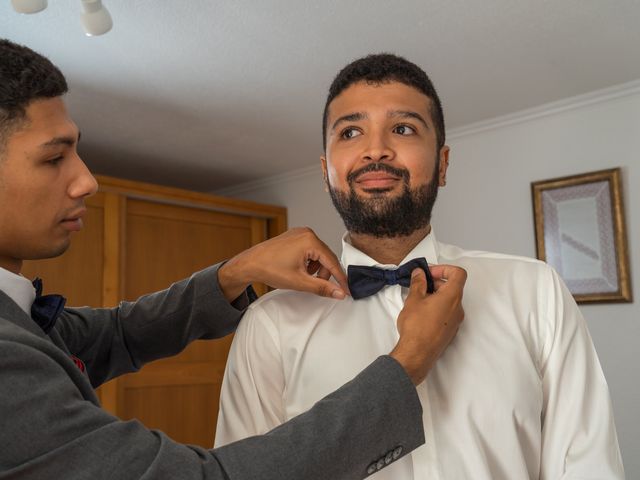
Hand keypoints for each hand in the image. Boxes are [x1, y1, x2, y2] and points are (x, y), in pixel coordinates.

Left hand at [218, 227, 348, 301]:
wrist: (250, 264)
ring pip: (319, 255)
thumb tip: (339, 292)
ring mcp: (300, 233)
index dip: (340, 278)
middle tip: (318, 286)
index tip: (346, 290)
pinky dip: (309, 262)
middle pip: (327, 257)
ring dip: (316, 269)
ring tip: (303, 277)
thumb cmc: (269, 269)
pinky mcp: (295, 236)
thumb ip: (322, 287)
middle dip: (325, 274)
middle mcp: (307, 233)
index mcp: (309, 240)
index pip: (332, 261)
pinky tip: (299, 269)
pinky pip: (310, 250)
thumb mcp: (299, 282)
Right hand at [390, 264, 466, 384]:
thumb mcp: (414, 299)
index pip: (458, 273)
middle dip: (436, 282)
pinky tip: (422, 314)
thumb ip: (418, 283)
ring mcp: (456, 321)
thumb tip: (420, 274)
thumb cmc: (416, 326)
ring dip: (436, 295)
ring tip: (418, 301)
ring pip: (450, 301)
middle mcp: (458, 308)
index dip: (444, 269)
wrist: (418, 354)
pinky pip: (447, 313)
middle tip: (419, 285)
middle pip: (453, 287)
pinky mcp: (451, 330)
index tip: (429, 273)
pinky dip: (437, 307)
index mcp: (452, 296)